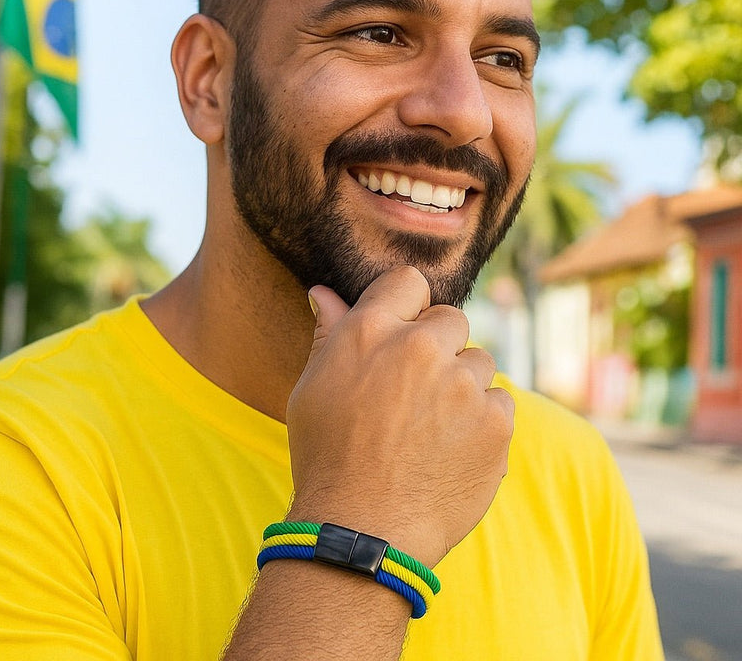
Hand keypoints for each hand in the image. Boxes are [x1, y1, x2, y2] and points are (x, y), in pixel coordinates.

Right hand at [285, 265, 513, 567]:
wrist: (361, 530)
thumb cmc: (327, 456)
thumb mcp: (313, 387)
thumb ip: (329, 333)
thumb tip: (323, 292)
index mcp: (371, 331)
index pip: (409, 282)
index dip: (409, 305)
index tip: (404, 332)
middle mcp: (420, 348)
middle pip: (452, 319)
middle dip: (438, 345)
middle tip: (417, 390)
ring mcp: (462, 385)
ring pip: (479, 362)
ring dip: (463, 385)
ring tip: (433, 427)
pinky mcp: (495, 423)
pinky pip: (500, 402)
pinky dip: (483, 422)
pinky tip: (453, 449)